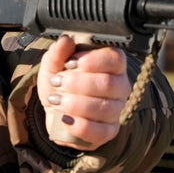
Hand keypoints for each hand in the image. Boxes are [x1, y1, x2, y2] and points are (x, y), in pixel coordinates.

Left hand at [36, 35, 131, 150]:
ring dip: (75, 104)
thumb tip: (65, 40)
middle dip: (77, 83)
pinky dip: (79, 126)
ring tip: (56, 100)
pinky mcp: (109, 131)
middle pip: (108, 84)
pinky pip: (100, 131)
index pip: (114, 58)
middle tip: (57, 82)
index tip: (70, 63)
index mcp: (112, 64)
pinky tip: (65, 119)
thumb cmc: (60, 83)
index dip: (92, 60)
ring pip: (104, 108)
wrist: (56, 109)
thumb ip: (58, 53)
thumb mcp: (53, 65)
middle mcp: (120, 86)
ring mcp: (117, 110)